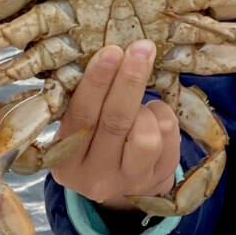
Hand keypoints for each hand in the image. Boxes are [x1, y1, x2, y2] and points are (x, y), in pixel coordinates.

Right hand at [49, 40, 181, 210]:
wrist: (121, 185)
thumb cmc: (94, 141)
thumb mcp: (79, 129)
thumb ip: (85, 101)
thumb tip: (110, 54)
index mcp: (66, 160)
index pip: (81, 116)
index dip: (97, 82)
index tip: (111, 51)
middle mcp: (95, 176)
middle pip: (115, 122)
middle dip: (129, 80)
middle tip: (140, 49)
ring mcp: (129, 181)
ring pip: (146, 136)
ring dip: (146, 107)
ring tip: (141, 102)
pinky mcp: (158, 179)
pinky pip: (169, 138)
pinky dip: (163, 116)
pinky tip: (153, 116)